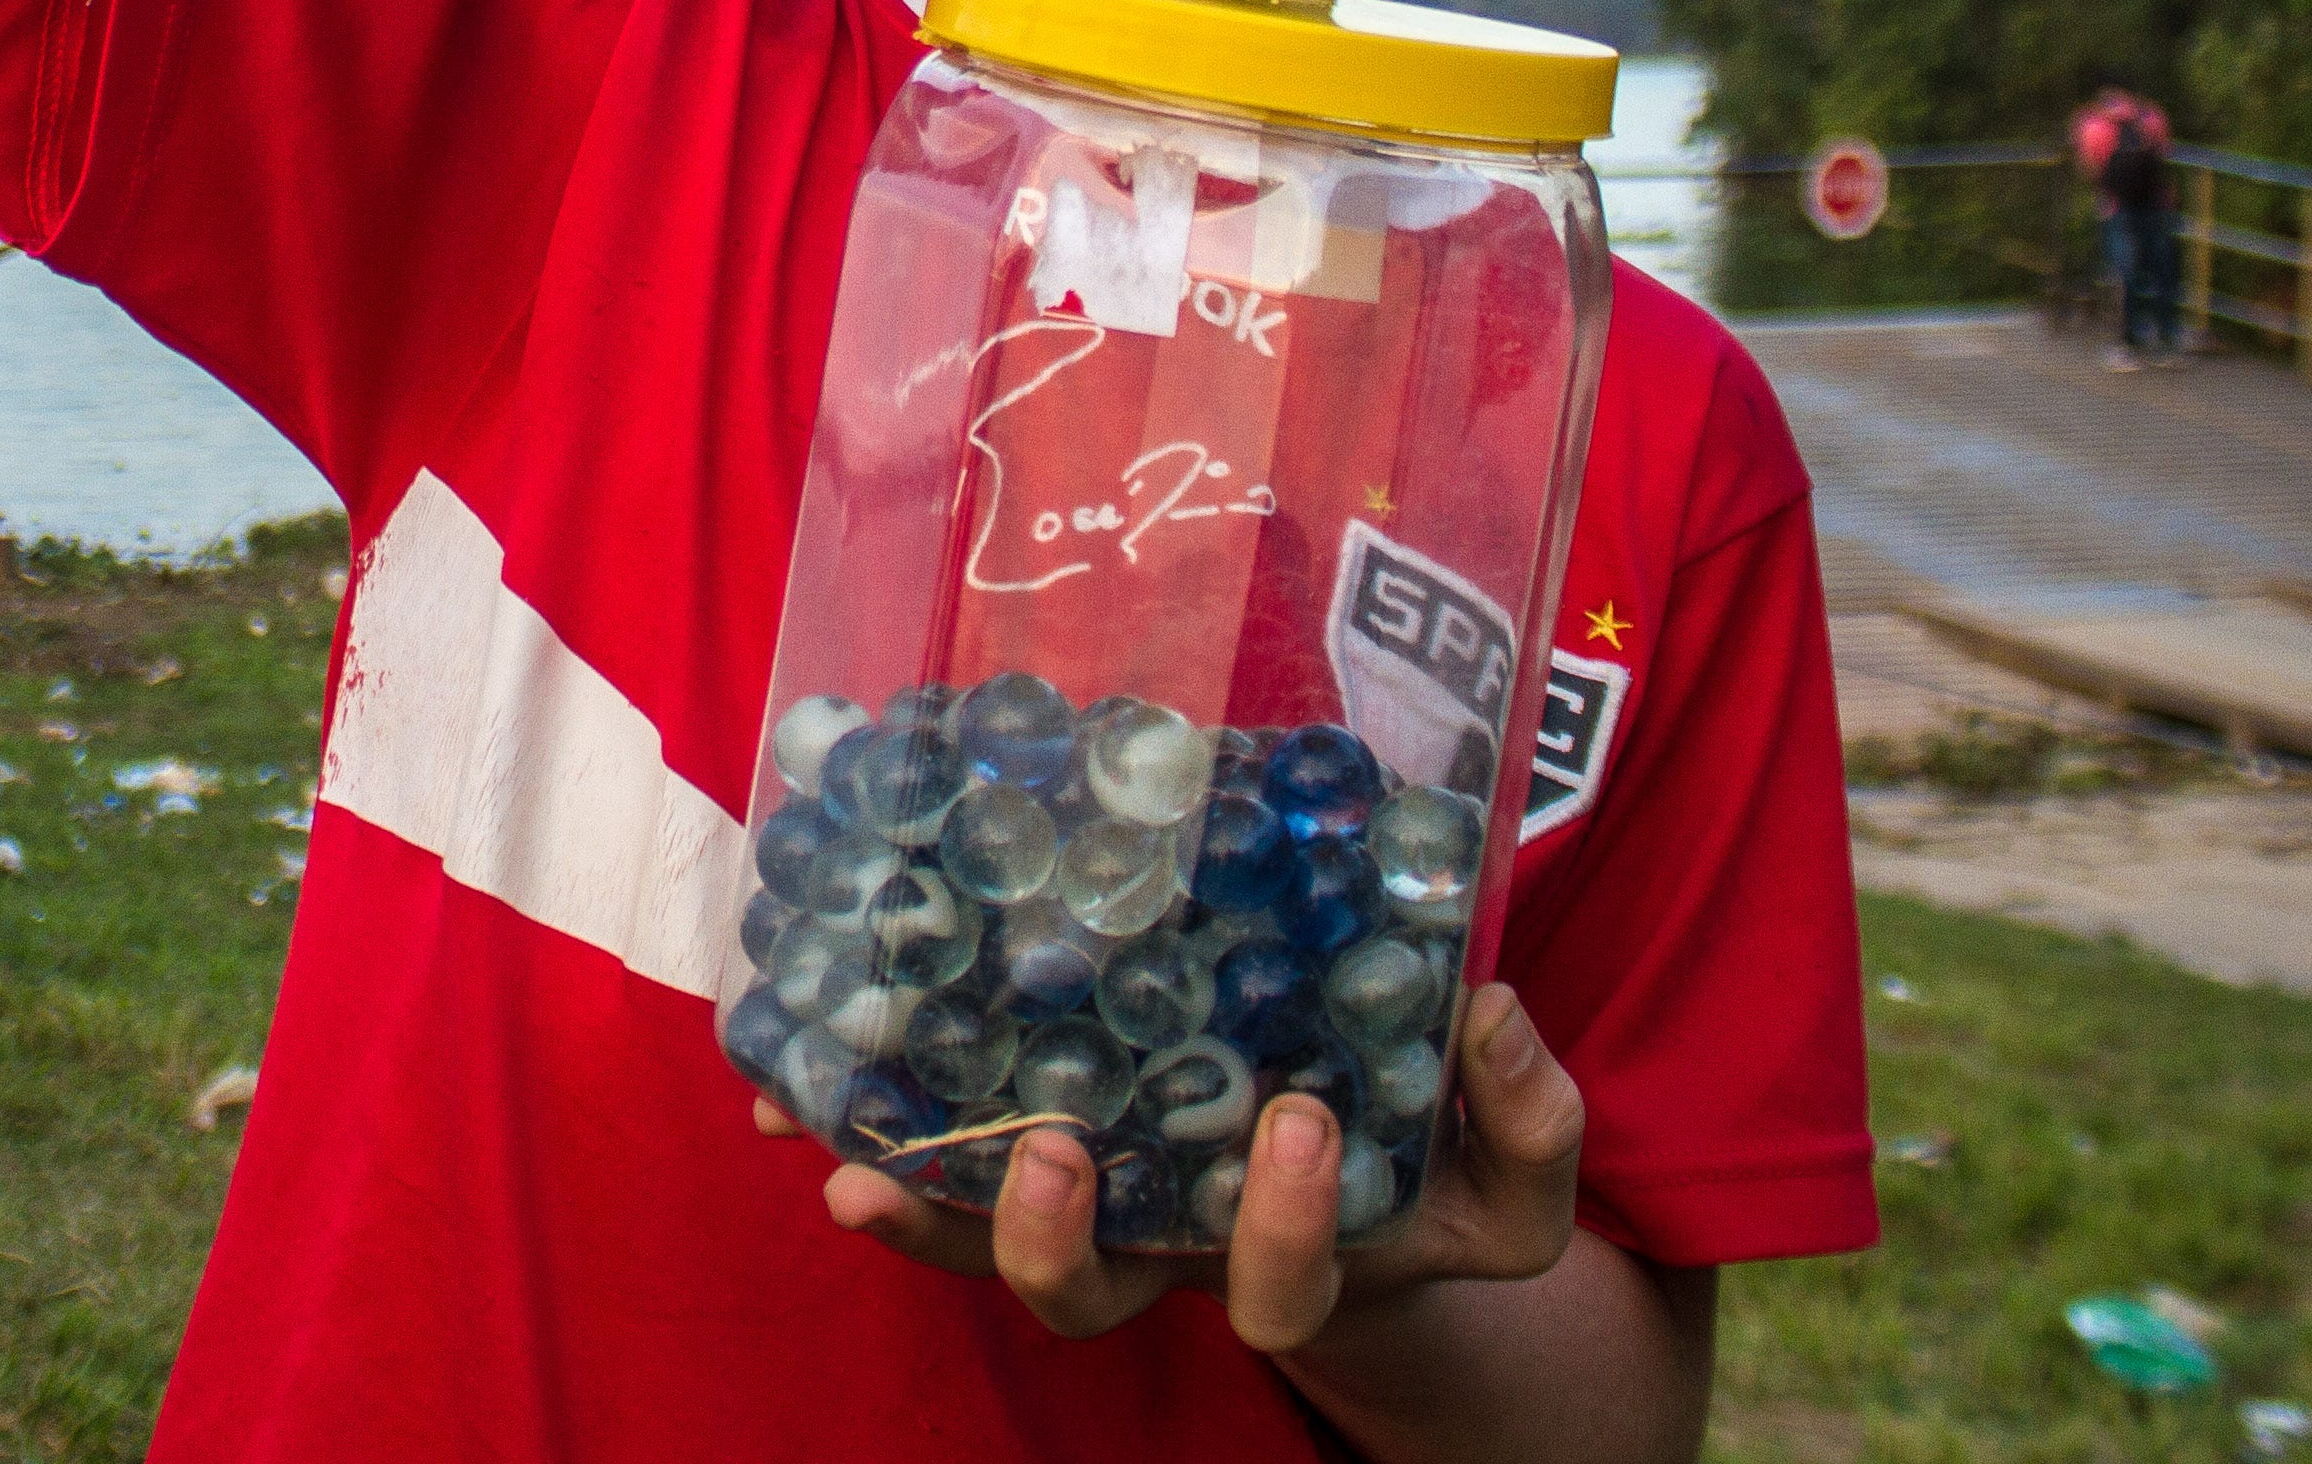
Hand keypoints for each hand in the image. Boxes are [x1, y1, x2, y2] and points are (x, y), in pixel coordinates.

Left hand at [752, 982, 1588, 1349]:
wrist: (1348, 1159)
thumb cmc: (1426, 1170)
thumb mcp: (1508, 1171)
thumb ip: (1529, 1117)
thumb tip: (1494, 1013)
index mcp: (1275, 1256)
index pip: (1278, 1289)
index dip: (1285, 1227)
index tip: (1306, 1125)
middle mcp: (1158, 1249)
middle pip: (1083, 1298)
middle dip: (1051, 1242)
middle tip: (1055, 1151)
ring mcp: (1079, 1201)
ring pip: (974, 1246)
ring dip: (912, 1209)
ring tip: (849, 1161)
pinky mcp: (1010, 1143)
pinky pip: (920, 1159)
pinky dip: (853, 1131)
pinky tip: (781, 1093)